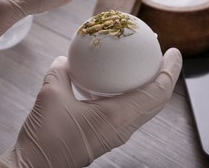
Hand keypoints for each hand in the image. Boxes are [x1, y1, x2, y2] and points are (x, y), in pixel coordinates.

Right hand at [0, 48, 182, 167]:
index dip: (171, 70)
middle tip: (160, 57)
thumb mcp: (50, 94)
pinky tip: (108, 83)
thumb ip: (60, 72)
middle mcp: (122, 127)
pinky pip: (126, 112)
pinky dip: (127, 95)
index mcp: (117, 116)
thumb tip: (65, 59)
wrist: (35, 166)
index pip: (158, 91)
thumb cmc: (46, 136)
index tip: (174, 52)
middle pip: (157, 101)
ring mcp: (115, 134)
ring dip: (148, 87)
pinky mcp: (105, 136)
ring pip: (143, 108)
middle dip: (164, 77)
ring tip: (140, 67)